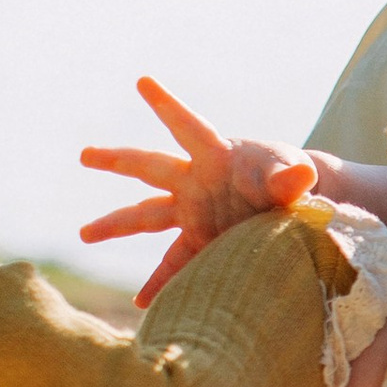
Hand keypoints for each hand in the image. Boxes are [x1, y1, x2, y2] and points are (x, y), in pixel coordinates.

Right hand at [79, 77, 323, 305]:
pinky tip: (145, 304)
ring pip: (148, 217)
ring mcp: (194, 212)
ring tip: (86, 235)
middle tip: (85, 155)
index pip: (188, 126)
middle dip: (117, 161)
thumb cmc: (290, 177)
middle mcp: (196, 181)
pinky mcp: (202, 241)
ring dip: (116, 225)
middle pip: (150, 168)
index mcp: (215, 154)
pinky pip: (174, 264)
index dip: (167, 105)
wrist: (294, 204)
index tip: (144, 82)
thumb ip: (290, 178)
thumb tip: (301, 176)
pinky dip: (161, 285)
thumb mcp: (290, 174)